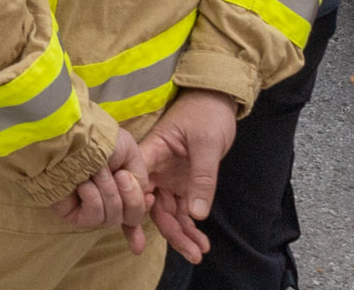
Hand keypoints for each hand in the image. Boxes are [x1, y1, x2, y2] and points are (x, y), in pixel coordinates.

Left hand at [51, 127, 149, 251]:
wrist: (74, 138)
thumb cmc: (101, 140)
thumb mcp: (131, 154)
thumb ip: (140, 181)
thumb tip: (145, 202)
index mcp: (122, 185)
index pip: (135, 210)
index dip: (141, 209)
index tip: (150, 199)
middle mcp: (108, 199)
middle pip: (131, 217)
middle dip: (130, 197)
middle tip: (120, 176)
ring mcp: (92, 208)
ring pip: (113, 218)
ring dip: (109, 192)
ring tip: (97, 172)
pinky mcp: (75, 214)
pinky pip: (94, 217)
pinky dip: (93, 198)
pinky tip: (83, 184)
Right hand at [134, 90, 242, 263]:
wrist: (218, 100)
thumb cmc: (206, 113)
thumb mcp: (206, 144)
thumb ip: (202, 178)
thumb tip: (196, 215)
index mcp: (150, 153)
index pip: (135, 186)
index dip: (135, 210)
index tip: (142, 234)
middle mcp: (155, 169)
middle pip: (152, 206)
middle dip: (168, 232)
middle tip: (189, 252)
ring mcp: (168, 177)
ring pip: (167, 212)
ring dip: (181, 234)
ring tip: (198, 253)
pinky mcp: (182, 183)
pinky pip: (182, 209)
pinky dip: (190, 225)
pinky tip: (200, 241)